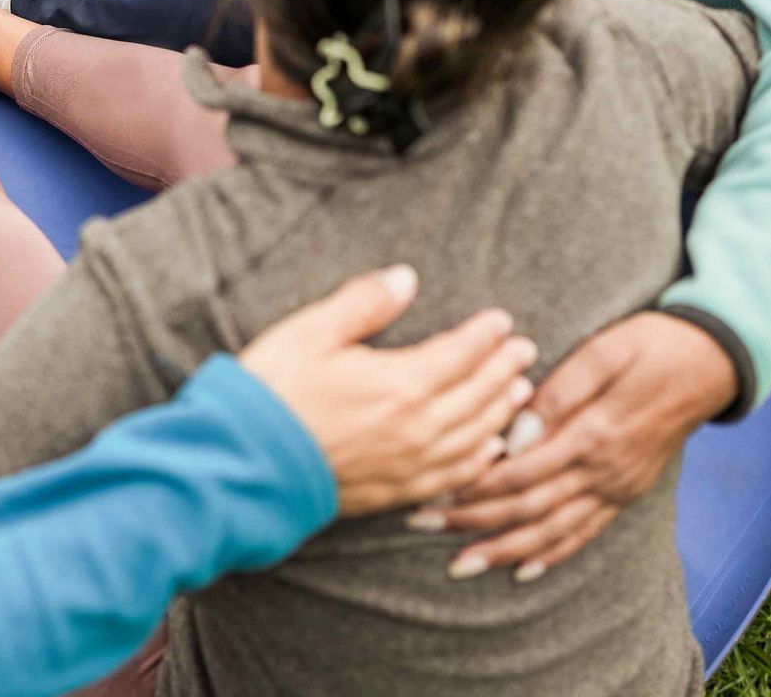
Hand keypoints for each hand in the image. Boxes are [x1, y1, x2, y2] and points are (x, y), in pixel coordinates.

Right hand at [240, 268, 538, 516]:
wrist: (245, 464)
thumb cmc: (272, 393)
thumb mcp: (312, 331)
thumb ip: (364, 303)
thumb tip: (405, 278)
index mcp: (401, 383)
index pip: (462, 354)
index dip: (486, 335)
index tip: (503, 321)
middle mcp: (418, 428)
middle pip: (478, 395)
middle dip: (503, 369)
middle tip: (525, 351)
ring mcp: (410, 465)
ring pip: (476, 436)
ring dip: (502, 411)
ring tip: (519, 392)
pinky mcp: (396, 491)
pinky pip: (454, 476)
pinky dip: (480, 460)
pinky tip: (489, 450)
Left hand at [413, 311, 735, 580]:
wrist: (710, 363)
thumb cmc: (651, 345)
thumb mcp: (605, 351)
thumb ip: (560, 392)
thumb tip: (517, 430)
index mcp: (592, 434)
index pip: (519, 471)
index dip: (473, 486)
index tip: (430, 490)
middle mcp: (603, 471)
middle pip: (526, 507)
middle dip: (471, 521)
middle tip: (419, 523)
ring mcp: (616, 487)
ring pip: (552, 531)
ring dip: (503, 550)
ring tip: (460, 564)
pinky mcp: (625, 492)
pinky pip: (585, 533)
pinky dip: (553, 554)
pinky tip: (522, 570)